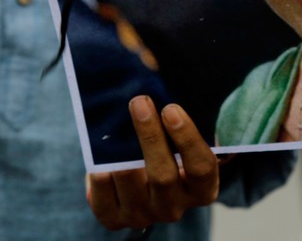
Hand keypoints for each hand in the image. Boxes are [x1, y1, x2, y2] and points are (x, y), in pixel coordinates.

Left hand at [86, 97, 218, 229]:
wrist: (141, 184)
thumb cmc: (168, 151)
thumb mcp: (180, 142)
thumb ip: (177, 125)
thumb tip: (159, 80)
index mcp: (201, 190)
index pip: (201, 167)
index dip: (187, 138)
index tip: (171, 109)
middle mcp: (175, 208)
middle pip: (164, 175)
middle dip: (150, 136)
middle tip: (140, 103)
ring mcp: (145, 216)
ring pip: (131, 183)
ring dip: (120, 152)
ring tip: (114, 124)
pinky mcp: (115, 220)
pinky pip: (104, 200)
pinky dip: (100, 177)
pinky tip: (99, 159)